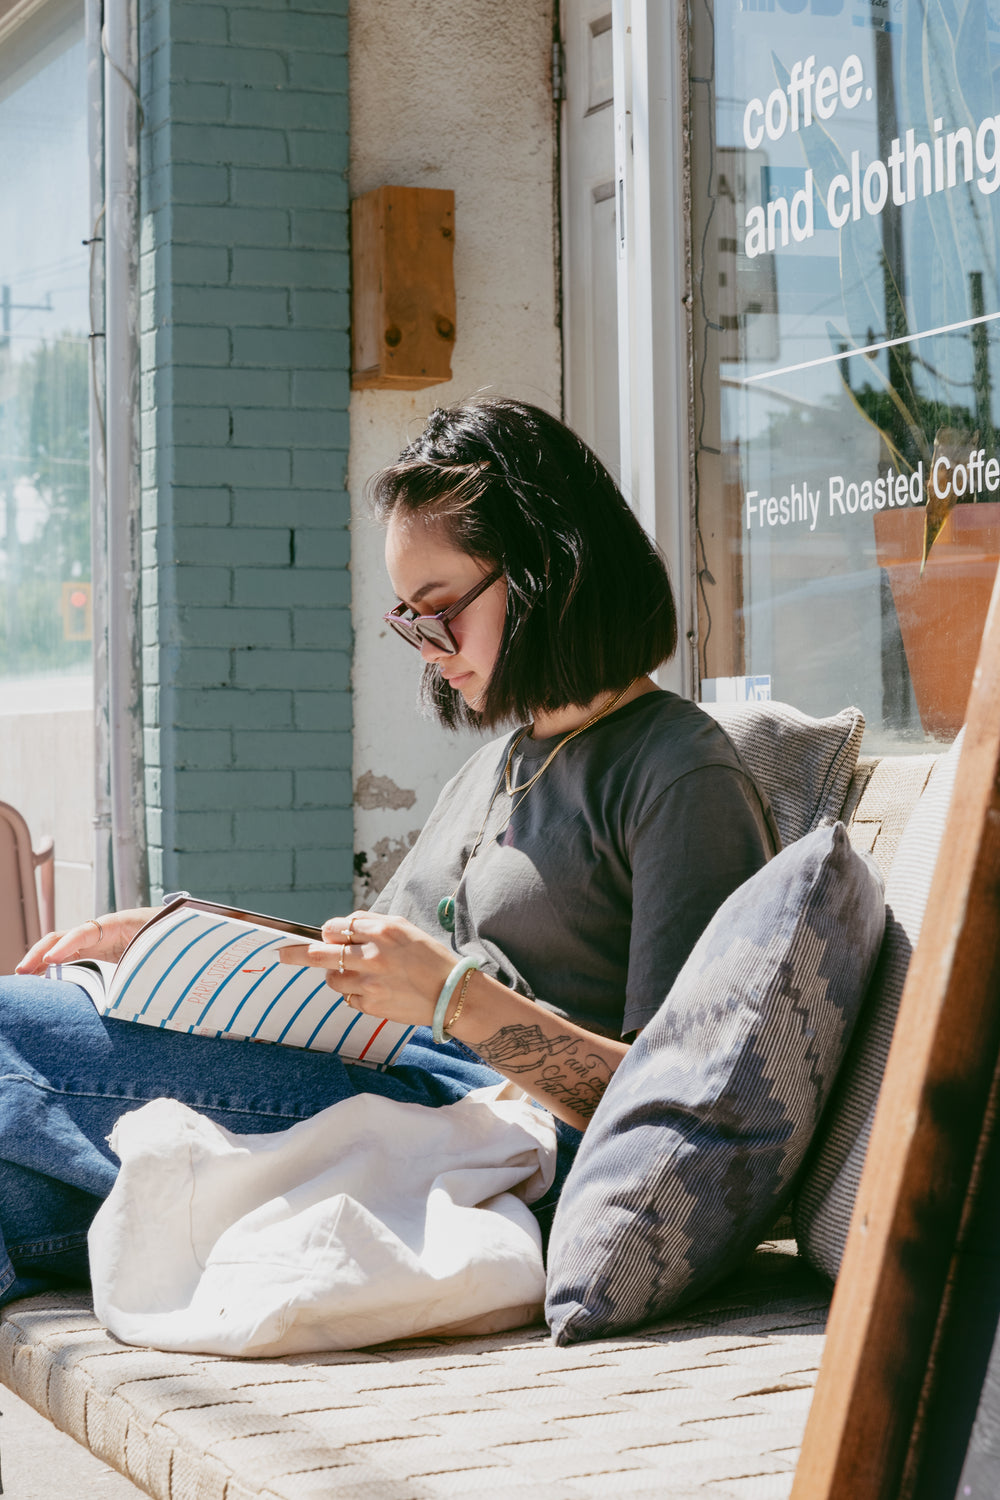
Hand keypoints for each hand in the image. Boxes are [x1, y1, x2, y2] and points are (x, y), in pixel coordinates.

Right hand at [16, 908, 157, 974]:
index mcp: (117, 924)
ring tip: (23, 977)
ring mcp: (95, 940)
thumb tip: (133, 982)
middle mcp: (100, 930)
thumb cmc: (167, 935)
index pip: (84, 932)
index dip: (66, 945)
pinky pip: (68, 956)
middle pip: (63, 937)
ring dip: (40, 960)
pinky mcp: (94, 950)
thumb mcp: (158, 945)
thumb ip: (144, 957)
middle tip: (23, 971)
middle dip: (41, 952)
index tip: (51, 960)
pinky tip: (39, 979)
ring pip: (60, 947)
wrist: (175, 926)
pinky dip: (52, 966)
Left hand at [277, 912, 454, 1027]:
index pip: (337, 928)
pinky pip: (348, 998)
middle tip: (281, 954)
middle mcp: (372, 955)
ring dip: (336, 975)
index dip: (329, 933)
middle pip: (319, 953)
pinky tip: (376, 991)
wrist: (453, 994)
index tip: (327, 937)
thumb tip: (340, 929)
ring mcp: (369, 982)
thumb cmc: (430, 958)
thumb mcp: (405, 929)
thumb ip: (372, 925)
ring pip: (332, 978)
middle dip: (296, 953)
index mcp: (382, 931)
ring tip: (357, 975)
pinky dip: (356, 994)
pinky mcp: (371, 1005)